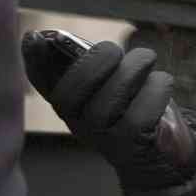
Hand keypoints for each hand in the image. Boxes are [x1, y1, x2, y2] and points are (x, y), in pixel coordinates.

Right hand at [23, 38, 195, 195]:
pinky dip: (156, 88)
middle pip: (69, 95)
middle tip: (115, 50)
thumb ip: (98, 66)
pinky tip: (161, 83)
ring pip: (108, 100)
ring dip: (132, 69)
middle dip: (94, 62)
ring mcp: (104, 138)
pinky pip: (140, 114)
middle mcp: (80, 123)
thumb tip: (78, 43)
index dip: (34, 62)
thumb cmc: (137, 109)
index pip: (42, 84)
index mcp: (71, 104)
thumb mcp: (115, 84)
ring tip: (147, 60)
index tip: (34, 37)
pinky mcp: (132, 145)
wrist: (161, 158)